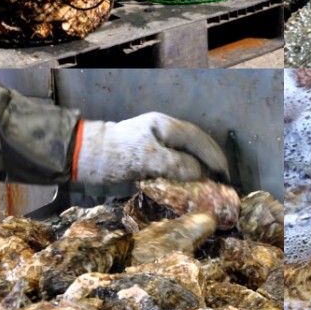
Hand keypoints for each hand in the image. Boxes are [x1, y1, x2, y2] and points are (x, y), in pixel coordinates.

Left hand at [75, 113, 229, 183]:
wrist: (84, 156)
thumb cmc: (114, 155)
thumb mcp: (146, 159)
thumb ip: (175, 164)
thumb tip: (199, 173)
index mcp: (166, 126)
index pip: (199, 140)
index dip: (214, 157)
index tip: (225, 174)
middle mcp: (163, 131)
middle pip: (196, 143)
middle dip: (211, 159)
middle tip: (223, 179)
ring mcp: (155, 142)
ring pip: (186, 152)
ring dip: (200, 166)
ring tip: (210, 183)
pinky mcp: (147, 155)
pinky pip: (174, 161)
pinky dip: (186, 171)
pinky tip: (188, 183)